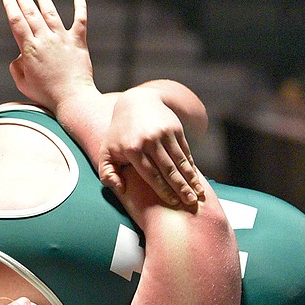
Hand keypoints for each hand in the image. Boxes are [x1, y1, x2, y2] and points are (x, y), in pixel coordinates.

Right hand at [3, 0, 95, 112]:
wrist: (73, 99)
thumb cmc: (47, 95)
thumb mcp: (23, 84)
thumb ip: (16, 68)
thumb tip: (19, 56)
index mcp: (29, 50)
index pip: (17, 23)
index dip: (11, 7)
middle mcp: (45, 40)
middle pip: (31, 13)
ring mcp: (62, 39)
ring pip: (51, 12)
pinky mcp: (78, 42)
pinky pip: (80, 21)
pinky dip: (80, 7)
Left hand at [100, 88, 204, 207]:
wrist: (136, 102)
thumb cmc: (120, 133)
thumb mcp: (107, 151)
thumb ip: (107, 173)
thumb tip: (120, 190)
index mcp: (132, 150)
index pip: (151, 175)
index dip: (164, 190)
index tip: (173, 202)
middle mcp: (149, 141)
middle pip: (168, 170)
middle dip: (181, 188)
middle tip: (190, 203)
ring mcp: (164, 134)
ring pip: (180, 161)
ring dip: (191, 179)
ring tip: (198, 193)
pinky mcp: (175, 129)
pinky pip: (185, 151)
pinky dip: (191, 166)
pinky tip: (196, 178)